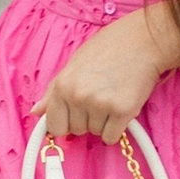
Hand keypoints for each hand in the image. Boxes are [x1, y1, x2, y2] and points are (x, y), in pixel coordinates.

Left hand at [38, 10, 175, 144]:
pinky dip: (117, 128)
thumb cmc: (109, 49)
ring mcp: (100, 104)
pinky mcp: (122, 111)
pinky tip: (122, 106)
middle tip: (99, 97)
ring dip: (104, 122)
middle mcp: (78, 96)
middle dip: (86, 120)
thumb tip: (36, 111)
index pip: (54, 125)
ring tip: (112, 96)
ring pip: (95, 133)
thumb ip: (54, 91)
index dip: (65, 123)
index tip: (73, 118)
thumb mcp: (74, 64)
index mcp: (62, 85)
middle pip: (76, 131)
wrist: (144, 41)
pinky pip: (112, 136)